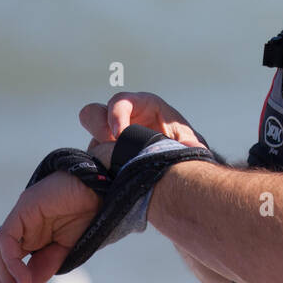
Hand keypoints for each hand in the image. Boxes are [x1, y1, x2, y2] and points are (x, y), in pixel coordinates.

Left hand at [0, 172, 101, 282]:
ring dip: (8, 282)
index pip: (2, 262)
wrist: (101, 190)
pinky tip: (23, 281)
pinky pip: (6, 239)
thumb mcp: (66, 249)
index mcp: (29, 236)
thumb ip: (47, 264)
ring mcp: (19, 218)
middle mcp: (20, 228)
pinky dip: (11, 262)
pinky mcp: (22, 209)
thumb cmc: (86, 214)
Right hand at [79, 91, 203, 167]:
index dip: (116, 115)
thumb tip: (193, 149)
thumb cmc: (182, 143)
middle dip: (98, 130)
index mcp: (141, 105)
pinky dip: (98, 169)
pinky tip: (112, 181)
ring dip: (96, 152)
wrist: (176, 161)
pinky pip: (91, 160)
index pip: (119, 101)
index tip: (119, 134)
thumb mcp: (187, 141)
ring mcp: (108, 137)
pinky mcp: (103, 155)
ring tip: (112, 168)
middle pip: (92, 114)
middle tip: (112, 149)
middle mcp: (120, 119)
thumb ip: (189, 143)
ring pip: (89, 140)